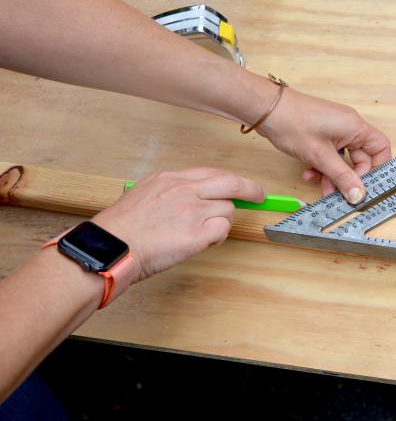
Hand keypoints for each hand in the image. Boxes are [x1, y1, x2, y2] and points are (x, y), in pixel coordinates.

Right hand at [92, 168, 262, 281]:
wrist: (112, 246)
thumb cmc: (122, 228)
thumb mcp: (145, 194)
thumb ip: (172, 191)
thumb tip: (195, 196)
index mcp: (171, 178)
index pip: (213, 173)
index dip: (233, 180)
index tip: (243, 186)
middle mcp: (184, 190)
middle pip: (232, 183)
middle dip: (251, 189)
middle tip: (259, 197)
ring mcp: (192, 210)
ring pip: (228, 211)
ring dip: (222, 223)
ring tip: (203, 234)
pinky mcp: (197, 234)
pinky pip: (223, 231)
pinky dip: (218, 238)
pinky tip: (202, 243)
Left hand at [260, 87, 390, 202]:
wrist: (265, 109)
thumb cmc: (292, 122)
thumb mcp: (320, 156)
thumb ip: (342, 177)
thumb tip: (358, 195)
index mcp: (355, 127)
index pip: (381, 149)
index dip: (375, 169)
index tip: (363, 186)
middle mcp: (348, 126)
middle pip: (361, 158)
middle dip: (348, 177)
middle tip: (340, 193)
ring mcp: (334, 130)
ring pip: (343, 159)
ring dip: (333, 175)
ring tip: (320, 187)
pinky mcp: (322, 134)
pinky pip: (330, 155)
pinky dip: (322, 166)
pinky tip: (308, 173)